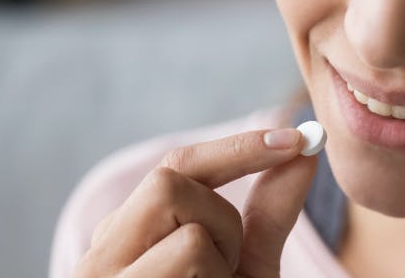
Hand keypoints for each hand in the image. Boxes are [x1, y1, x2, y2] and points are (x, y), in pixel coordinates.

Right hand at [73, 128, 317, 277]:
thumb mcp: (243, 270)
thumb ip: (266, 214)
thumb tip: (303, 153)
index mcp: (126, 238)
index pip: (175, 168)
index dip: (239, 147)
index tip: (297, 139)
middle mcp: (101, 256)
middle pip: (171, 182)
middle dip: (222, 217)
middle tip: (225, 267)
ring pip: (190, 231)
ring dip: (222, 263)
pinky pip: (191, 259)